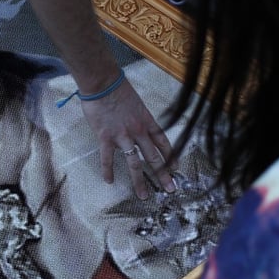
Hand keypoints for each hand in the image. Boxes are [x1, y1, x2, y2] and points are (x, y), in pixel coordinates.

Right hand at [84, 79, 175, 198]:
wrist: (103, 83)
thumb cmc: (118, 89)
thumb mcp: (136, 103)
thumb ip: (137, 117)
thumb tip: (136, 125)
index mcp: (147, 122)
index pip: (163, 142)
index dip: (170, 156)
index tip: (176, 168)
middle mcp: (138, 131)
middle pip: (154, 157)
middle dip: (163, 175)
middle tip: (170, 189)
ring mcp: (123, 136)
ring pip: (134, 163)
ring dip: (139, 181)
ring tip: (143, 196)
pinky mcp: (106, 137)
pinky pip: (107, 158)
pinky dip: (108, 170)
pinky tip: (109, 181)